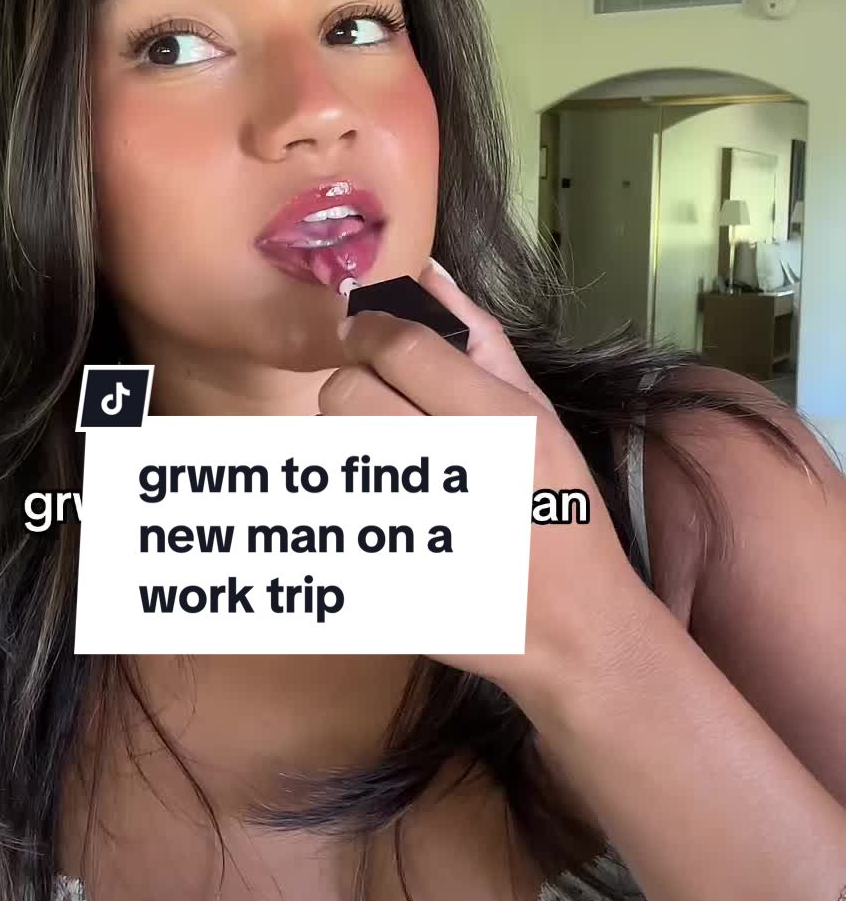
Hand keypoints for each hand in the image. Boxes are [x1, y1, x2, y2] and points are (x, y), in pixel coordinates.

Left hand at [317, 260, 653, 713]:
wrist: (574, 628)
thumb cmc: (561, 513)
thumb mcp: (541, 417)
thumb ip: (483, 341)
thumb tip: (427, 272)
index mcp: (501, 422)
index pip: (397, 345)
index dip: (368, 330)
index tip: (367, 335)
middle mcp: (458, 468)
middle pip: (346, 393)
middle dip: (358, 391)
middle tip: (390, 413)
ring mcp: (416, 525)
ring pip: (330, 446)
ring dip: (350, 446)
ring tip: (395, 468)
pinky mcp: (383, 574)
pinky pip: (327, 511)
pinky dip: (345, 506)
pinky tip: (387, 518)